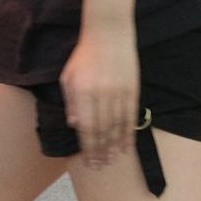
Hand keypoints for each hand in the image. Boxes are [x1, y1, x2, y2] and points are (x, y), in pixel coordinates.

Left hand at [60, 27, 140, 168]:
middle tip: (100, 165)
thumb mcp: (69, 76)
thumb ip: (70, 102)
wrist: (108, 34)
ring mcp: (118, 93)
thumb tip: (74, 125)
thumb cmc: (84, 56)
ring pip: (117, 127)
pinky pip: (130, 118)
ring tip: (112, 159)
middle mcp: (100, 95)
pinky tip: (126, 146)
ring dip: (114, 146)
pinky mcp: (132, 90)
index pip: (85, 127)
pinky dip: (128, 134)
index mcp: (82, 92)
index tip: (89, 161)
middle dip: (100, 151)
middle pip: (102, 131)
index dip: (87, 147)